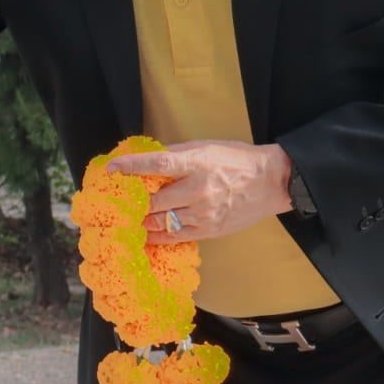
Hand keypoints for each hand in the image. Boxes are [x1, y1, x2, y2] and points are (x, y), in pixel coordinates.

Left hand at [107, 142, 293, 243]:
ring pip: (161, 222)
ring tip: (128, 219)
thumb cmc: (238, 159)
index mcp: (197, 163)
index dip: (132, 166)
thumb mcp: (207, 147)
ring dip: (143, 221)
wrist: (271, 182)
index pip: (158, 163)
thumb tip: (148, 158)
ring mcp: (204, 213)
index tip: (112, 168)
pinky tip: (145, 234)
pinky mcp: (209, 230)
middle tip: (117, 203)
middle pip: (155, 201)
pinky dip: (157, 236)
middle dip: (134, 203)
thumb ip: (177, 153)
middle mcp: (198, 190)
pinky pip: (175, 236)